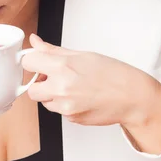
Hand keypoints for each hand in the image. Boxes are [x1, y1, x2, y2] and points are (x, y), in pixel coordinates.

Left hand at [22, 34, 160, 152]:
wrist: (133, 97)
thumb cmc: (113, 73)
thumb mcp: (82, 55)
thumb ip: (53, 51)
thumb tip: (35, 42)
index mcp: (63, 67)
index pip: (28, 63)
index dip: (33, 62)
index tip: (39, 62)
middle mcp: (61, 88)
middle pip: (31, 90)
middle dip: (40, 84)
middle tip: (55, 78)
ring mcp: (66, 106)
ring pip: (44, 102)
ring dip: (52, 95)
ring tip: (73, 87)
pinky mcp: (71, 119)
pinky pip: (59, 111)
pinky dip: (65, 105)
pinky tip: (81, 97)